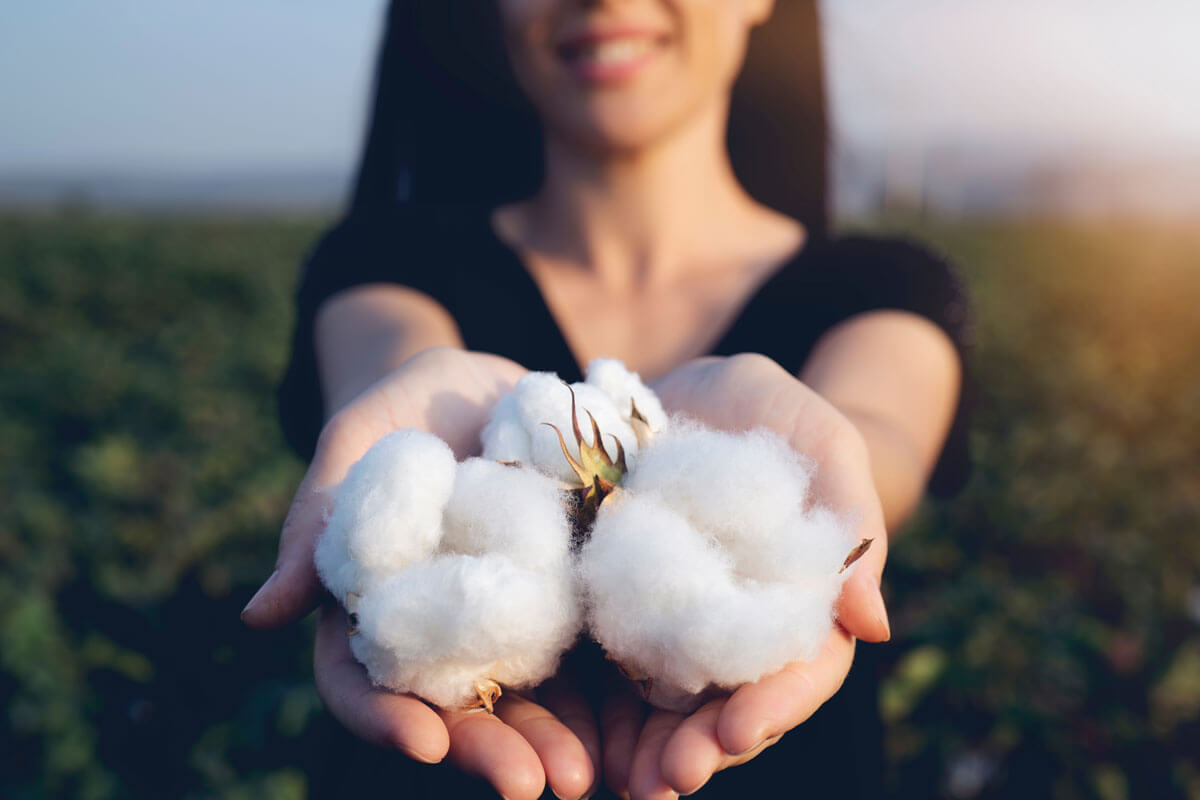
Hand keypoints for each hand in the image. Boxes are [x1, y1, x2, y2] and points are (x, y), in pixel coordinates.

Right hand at [242, 347, 600, 799]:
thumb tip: (260, 616)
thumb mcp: (355, 441)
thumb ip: (318, 519)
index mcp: (371, 607)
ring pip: (525, 698)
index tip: (426, 744)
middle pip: (452, 709)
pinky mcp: (569, 598)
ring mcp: (508, 619)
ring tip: (590, 774)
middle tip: (532, 785)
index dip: (385, 718)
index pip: (360, 681)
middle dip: (488, 750)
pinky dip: (608, 691)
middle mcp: (438, 630)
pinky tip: (638, 721)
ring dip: (554, 741)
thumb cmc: (400, 408)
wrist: (485, 381)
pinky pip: (587, 651)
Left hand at [602, 354, 890, 798]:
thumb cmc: (775, 413)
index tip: (739, 730)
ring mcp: (673, 623)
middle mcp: (738, 628)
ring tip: (619, 782)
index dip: (773, 704)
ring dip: (644, 749)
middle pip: (727, 704)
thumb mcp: (821, 442)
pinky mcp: (614, 604)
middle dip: (701, 747)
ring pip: (664, 705)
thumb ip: (851, 522)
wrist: (695, 394)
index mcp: (801, 604)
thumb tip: (873, 625)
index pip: (800, 670)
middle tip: (667, 778)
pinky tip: (569, 737)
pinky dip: (591, 709)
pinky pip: (603, 666)